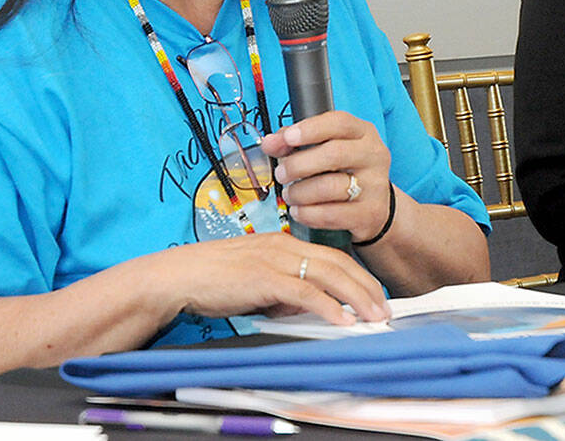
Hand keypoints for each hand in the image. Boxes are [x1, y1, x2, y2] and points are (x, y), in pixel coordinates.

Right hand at [146, 233, 388, 324]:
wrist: (178, 276)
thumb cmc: (212, 280)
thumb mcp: (256, 282)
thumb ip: (283, 290)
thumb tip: (308, 307)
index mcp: (283, 243)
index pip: (331, 256)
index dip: (357, 275)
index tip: (374, 294)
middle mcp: (283, 246)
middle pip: (338, 263)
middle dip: (366, 286)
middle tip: (385, 308)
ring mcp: (274, 259)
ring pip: (328, 274)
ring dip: (356, 297)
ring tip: (374, 316)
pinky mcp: (263, 278)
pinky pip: (305, 292)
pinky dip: (328, 306)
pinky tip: (343, 320)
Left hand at [260, 111, 392, 242]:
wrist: (375, 205)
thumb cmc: (345, 171)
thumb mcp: (326, 147)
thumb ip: (296, 142)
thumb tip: (270, 142)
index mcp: (363, 133)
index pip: (339, 122)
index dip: (310, 129)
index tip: (287, 138)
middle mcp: (373, 155)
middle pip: (334, 154)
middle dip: (298, 164)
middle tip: (281, 173)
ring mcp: (375, 185)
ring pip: (330, 187)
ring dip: (300, 192)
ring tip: (290, 194)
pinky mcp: (370, 212)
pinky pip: (332, 214)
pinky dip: (309, 214)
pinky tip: (299, 211)